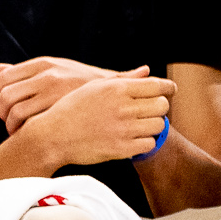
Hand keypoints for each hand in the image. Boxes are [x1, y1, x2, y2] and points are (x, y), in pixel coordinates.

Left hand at [0, 56, 115, 134]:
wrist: (119, 95)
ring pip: (15, 112)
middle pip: (6, 96)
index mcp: (45, 64)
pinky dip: (23, 131)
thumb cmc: (83, 86)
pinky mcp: (62, 110)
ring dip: (10, 125)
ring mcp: (56, 93)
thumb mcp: (57, 70)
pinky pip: (29, 123)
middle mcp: (49, 75)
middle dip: (1, 112)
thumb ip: (27, 72)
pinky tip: (28, 135)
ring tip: (17, 131)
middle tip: (7, 121)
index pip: (5, 76)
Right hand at [19, 66, 173, 167]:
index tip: (169, 92)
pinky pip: (149, 144)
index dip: (167, 88)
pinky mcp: (121, 148)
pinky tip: (131, 139)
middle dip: (159, 108)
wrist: (51, 137)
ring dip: (152, 126)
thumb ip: (124, 79)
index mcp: (117, 89)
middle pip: (162, 106)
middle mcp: (122, 107)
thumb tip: (147, 70)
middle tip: (148, 112)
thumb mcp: (93, 87)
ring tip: (139, 126)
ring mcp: (123, 129)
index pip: (157, 86)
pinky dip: (143, 142)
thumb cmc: (71, 110)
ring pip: (159, 125)